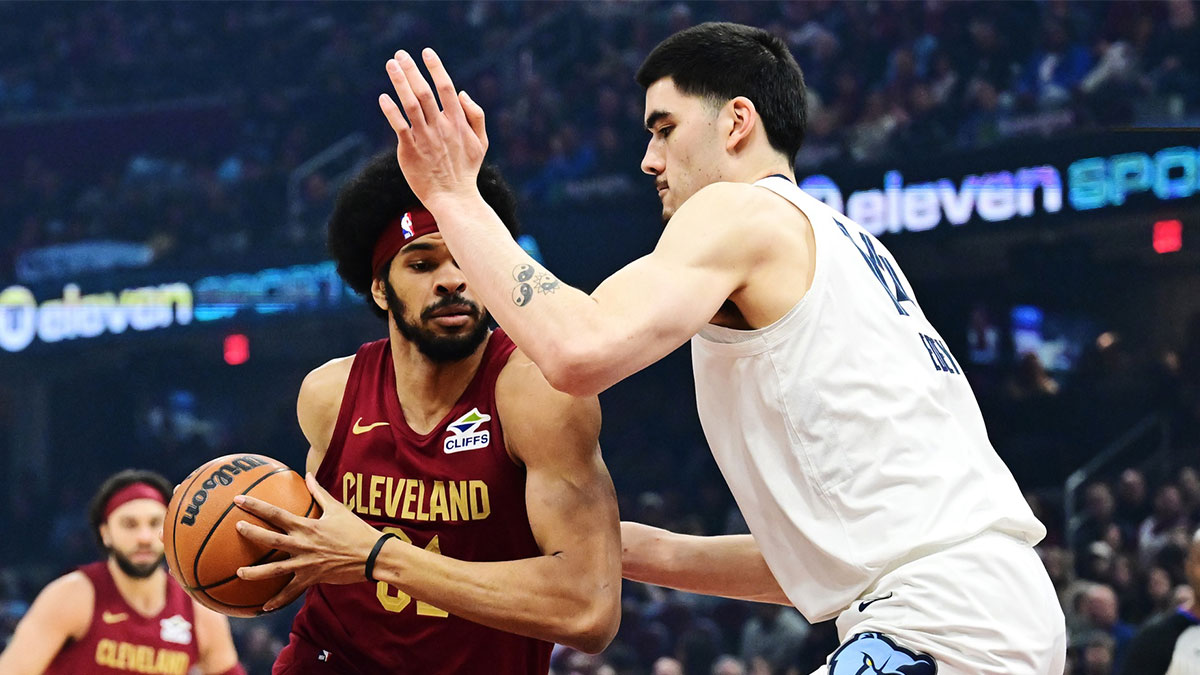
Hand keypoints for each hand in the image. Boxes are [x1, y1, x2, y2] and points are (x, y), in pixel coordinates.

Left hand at [234, 473, 382, 611]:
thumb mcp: (338, 509)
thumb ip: (319, 493)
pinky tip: (265, 607)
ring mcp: (306, 563)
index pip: (276, 513)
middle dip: (251, 533)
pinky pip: (291, 591)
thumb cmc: (356, 530)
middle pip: (270, 539)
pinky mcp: (312, 578)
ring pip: (274, 570)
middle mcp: (303, 544)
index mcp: (307, 526)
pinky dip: (278, 600)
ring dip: (255, 572)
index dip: (256, 505)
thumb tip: (308, 474)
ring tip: (239, 573)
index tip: (239, 499)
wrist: (372, 556)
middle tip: (236, 528)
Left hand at [378, 48, 487, 208]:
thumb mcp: (482, 142)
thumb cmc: (466, 170)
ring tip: (390, 65)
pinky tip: (383, 97)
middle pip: (424, 91)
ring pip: (410, 104)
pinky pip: (399, 126)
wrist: (453, 198)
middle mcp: (441, 127)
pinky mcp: (410, 151)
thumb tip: (462, 92)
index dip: (436, 67)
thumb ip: (475, 115)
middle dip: (412, 70)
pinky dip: (391, 110)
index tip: (426, 52)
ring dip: (399, 82)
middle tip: (400, 54)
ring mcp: (425, 138)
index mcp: (458, 122)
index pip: (446, 88)